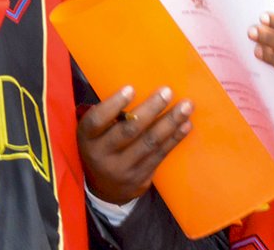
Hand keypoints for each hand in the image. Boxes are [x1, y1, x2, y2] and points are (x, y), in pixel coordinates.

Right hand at [79, 86, 193, 204]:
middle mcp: (102, 155)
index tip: (131, 88)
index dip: (113, 105)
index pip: (97, 121)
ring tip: (186, 106)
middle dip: (151, 110)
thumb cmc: (103, 146)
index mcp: (87, 138)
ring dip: (170, 123)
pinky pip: (160, 155)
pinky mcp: (140, 178)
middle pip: (128, 131)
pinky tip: (186, 125)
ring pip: (149, 143)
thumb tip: (139, 85)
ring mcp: (122, 169)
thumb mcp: (95, 133)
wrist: (106, 189)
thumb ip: (109, 116)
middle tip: (167, 92)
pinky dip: (174, 138)